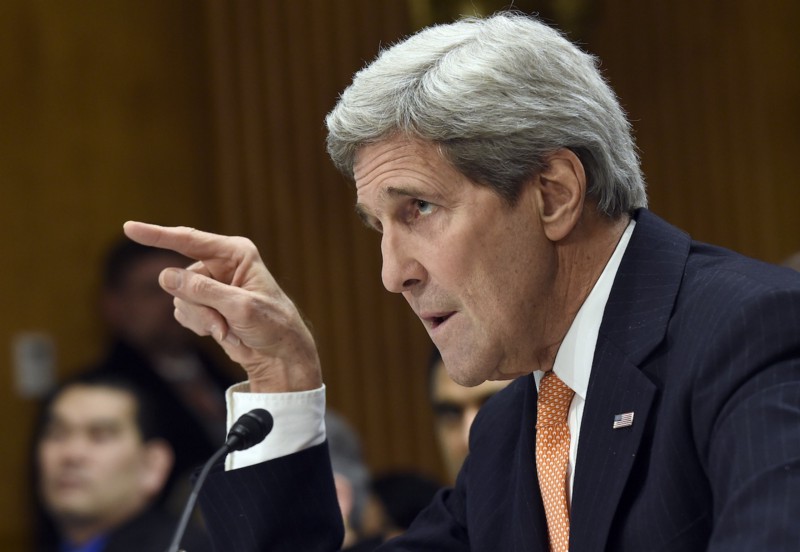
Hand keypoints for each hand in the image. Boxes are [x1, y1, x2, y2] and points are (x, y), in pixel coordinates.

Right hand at [122, 221, 321, 392]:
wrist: (280, 354)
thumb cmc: (272, 325)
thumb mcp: (240, 307)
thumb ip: (203, 291)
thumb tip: (165, 275)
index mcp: (235, 253)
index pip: (189, 240)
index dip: (157, 235)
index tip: (128, 228)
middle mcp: (221, 264)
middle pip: (180, 278)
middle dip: (197, 306)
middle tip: (222, 324)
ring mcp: (211, 284)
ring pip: (179, 298)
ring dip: (200, 320)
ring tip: (228, 330)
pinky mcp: (206, 303)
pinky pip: (183, 312)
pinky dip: (200, 326)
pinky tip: (224, 333)